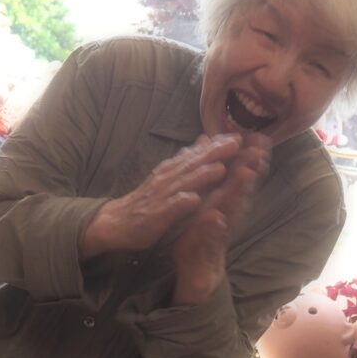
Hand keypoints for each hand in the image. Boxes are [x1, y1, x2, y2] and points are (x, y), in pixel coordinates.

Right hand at [80, 133, 241, 258]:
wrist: (118, 221)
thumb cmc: (147, 200)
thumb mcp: (168, 174)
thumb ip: (188, 158)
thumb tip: (205, 139)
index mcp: (173, 169)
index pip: (197, 153)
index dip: (217, 144)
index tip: (238, 136)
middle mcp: (168, 179)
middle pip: (193, 163)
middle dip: (214, 153)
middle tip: (236, 143)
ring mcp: (163, 196)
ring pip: (184, 184)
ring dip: (201, 176)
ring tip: (220, 169)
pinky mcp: (157, 214)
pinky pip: (170, 208)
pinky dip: (182, 203)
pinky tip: (194, 200)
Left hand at [172, 134, 269, 305]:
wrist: (195, 275)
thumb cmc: (200, 240)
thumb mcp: (205, 208)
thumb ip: (212, 185)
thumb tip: (216, 157)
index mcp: (223, 205)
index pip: (237, 179)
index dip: (247, 159)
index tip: (258, 138)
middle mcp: (226, 217)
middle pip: (241, 191)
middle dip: (251, 170)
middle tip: (261, 149)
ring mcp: (219, 234)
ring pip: (231, 211)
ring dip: (238, 194)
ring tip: (246, 174)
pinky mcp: (208, 251)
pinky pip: (211, 238)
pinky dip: (214, 227)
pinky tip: (216, 216)